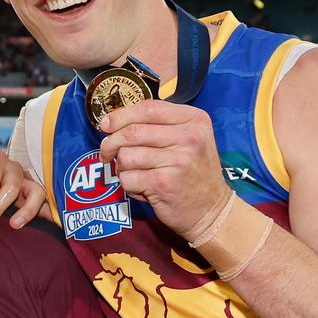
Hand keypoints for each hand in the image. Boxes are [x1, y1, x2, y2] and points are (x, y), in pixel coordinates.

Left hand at [98, 99, 228, 236]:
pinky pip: (127, 178)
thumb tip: (113, 120)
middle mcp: (189, 137)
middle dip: (111, 143)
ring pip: (126, 156)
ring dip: (122, 167)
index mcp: (194, 120)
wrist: (211, 209)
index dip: (120, 115)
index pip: (148, 108)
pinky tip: (143, 187)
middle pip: (132, 132)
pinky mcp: (164, 183)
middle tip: (107, 153)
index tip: (105, 124)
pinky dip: (128, 184)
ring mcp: (178, 160)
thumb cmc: (192, 172)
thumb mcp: (187, 139)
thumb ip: (157, 125)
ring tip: (137, 173)